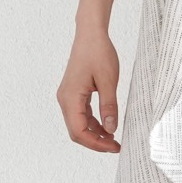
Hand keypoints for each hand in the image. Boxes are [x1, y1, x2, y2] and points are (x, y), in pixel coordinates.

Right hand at [58, 22, 120, 152]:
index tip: (114, 147)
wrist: (90, 35)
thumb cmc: (98, 53)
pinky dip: (93, 124)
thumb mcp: (108, 81)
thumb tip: (111, 129)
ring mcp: (68, 97)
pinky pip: (81, 115)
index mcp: (70, 97)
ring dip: (95, 134)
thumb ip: (109, 107)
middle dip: (95, 142)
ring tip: (114, 139)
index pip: (79, 131)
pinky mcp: (74, 94)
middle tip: (116, 146)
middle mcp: (65, 99)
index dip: (96, 144)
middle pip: (76, 132)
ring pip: (78, 125)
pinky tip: (107, 126)